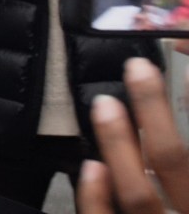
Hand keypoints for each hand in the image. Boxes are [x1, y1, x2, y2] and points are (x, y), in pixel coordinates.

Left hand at [77, 57, 188, 212]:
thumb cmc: (174, 205)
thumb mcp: (182, 195)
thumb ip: (179, 166)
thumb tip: (165, 121)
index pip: (186, 156)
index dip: (180, 110)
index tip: (185, 70)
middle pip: (177, 162)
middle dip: (156, 112)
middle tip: (138, 69)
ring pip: (140, 197)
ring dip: (120, 145)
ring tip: (106, 104)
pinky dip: (96, 197)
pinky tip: (91, 166)